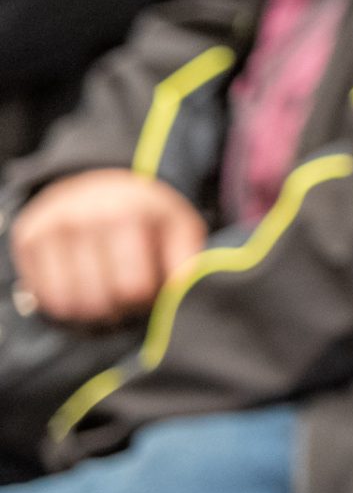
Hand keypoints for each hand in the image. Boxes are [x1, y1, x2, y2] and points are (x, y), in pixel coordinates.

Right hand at [7, 170, 205, 324]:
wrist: (100, 181)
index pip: (134, 288)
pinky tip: (81, 285)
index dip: (146, 299)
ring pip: (69, 305)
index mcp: (127, 213)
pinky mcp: (27, 238)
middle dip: (119, 308)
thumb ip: (186, 259)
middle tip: (127, 294)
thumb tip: (180, 289)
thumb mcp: (179, 226)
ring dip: (92, 311)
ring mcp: (50, 227)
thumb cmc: (146, 214)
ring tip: (106, 291)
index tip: (150, 288)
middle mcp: (83, 217)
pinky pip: (45, 297)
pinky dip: (66, 303)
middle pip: (100, 301)